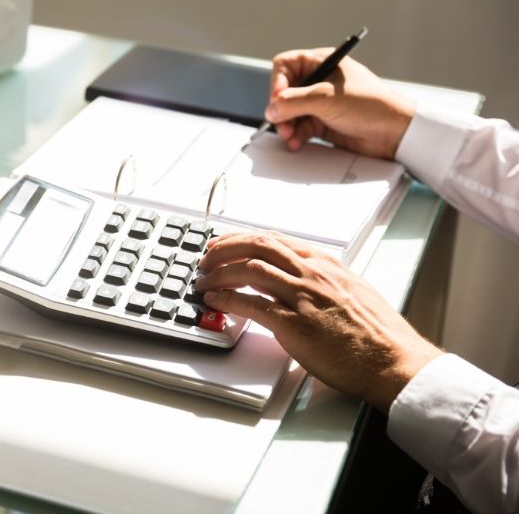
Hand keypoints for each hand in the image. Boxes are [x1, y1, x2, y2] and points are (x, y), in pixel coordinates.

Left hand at [196, 231, 442, 411]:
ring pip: (250, 270)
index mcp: (326, 265)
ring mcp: (304, 297)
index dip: (243, 238)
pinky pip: (252, 305)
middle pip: (257, 246)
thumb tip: (300, 281)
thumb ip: (325, 282)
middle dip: (224, 249)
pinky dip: (228, 300)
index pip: (275, 239)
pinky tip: (215, 301)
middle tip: (206, 258)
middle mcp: (313, 274)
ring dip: (219, 273)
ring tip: (204, 281)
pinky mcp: (296, 325)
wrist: (395, 361)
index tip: (225, 242)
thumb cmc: (378, 334)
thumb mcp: (353, 292)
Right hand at [268, 49, 415, 158]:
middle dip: (280, 109)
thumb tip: (271, 109)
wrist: (395, 132)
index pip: (285, 66)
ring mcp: (319, 103)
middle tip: (282, 122)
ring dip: (286, 125)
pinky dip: (295, 136)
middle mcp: (318, 81)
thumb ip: (294, 102)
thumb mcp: (327, 99)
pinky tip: (296, 142)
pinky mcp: (322, 123)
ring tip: (290, 135)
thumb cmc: (372, 104)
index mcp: (322, 62)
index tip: (278, 99)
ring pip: (288, 112)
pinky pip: (298, 128)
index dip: (277, 82)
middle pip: (283, 91)